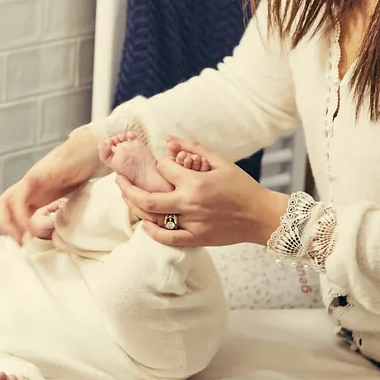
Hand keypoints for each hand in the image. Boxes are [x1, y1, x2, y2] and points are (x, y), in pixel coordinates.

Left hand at [0, 128, 103, 244]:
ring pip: (7, 201)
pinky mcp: (38, 176)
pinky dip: (21, 214)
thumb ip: (57, 213)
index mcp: (35, 192)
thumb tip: (49, 236)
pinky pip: (21, 196)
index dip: (12, 228)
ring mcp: (32, 180)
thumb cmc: (83, 172)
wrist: (91, 150)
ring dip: (11, 224)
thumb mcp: (68, 197)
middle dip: (6, 226)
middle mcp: (29, 186)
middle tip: (20, 244)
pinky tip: (32, 226)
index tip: (23, 245)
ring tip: (25, 239)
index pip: (11, 210)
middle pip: (3, 204)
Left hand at [117, 138, 291, 248]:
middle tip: (118, 178)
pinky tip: (144, 222)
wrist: (260, 216)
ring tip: (127, 196)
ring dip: (135, 206)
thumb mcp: (221, 162)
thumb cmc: (242, 187)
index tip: (160, 163)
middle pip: (146, 197)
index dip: (158, 163)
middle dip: (127, 187)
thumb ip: (193, 149)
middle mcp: (190, 204)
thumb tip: (169, 141)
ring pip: (153, 218)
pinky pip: (167, 238)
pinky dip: (152, 232)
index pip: (163, 169)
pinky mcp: (196, 238)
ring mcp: (192, 224)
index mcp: (196, 182)